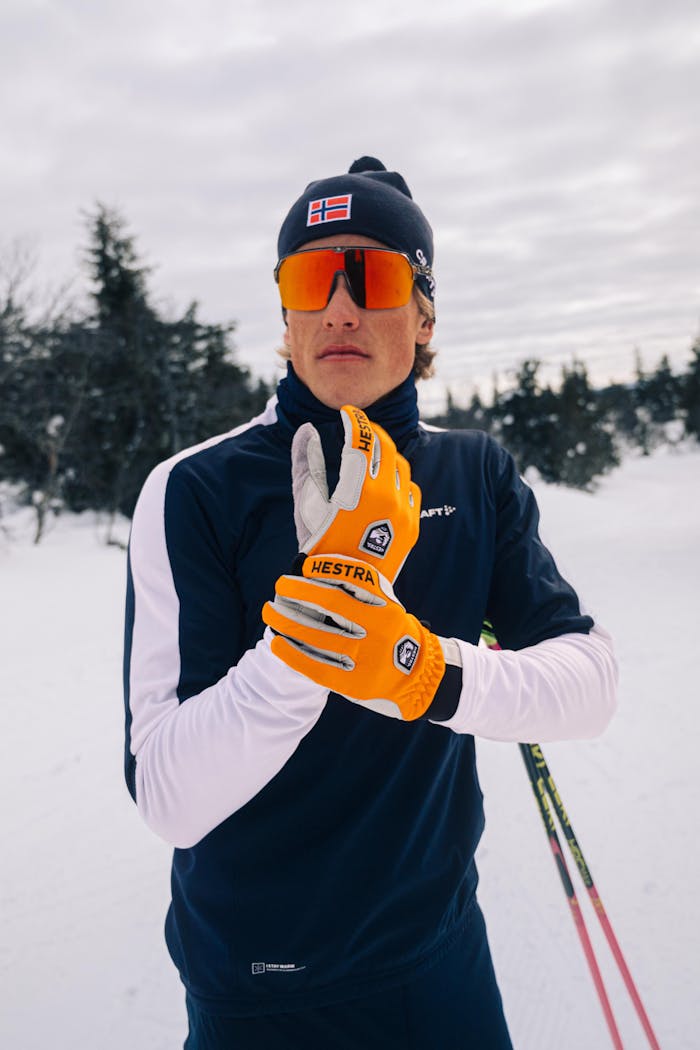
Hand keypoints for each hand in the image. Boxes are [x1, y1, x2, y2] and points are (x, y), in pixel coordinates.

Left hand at [262, 555, 445, 720]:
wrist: (419, 677)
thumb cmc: (394, 634)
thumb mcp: (389, 607)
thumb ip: (363, 593)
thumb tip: (319, 574)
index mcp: (386, 607)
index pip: (353, 579)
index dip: (326, 570)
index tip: (305, 566)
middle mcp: (377, 630)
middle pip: (330, 604)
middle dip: (300, 591)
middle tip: (280, 585)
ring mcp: (364, 657)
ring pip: (317, 635)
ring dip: (288, 621)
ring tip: (269, 612)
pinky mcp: (353, 682)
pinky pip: (315, 665)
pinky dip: (292, 653)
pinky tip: (277, 642)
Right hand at [291, 405, 419, 581]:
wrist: (346, 592)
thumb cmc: (318, 550)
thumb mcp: (307, 507)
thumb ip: (306, 465)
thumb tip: (306, 431)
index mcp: (358, 490)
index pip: (361, 440)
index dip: (354, 420)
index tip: (347, 412)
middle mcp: (387, 497)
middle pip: (386, 448)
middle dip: (372, 433)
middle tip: (360, 426)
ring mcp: (404, 511)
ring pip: (401, 468)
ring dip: (385, 456)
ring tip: (370, 455)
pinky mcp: (412, 526)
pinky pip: (411, 490)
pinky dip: (398, 480)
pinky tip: (386, 483)